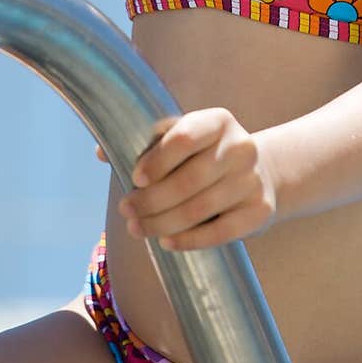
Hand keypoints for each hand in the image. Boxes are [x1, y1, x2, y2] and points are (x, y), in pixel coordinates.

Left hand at [115, 107, 277, 251]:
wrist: (260, 173)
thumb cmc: (205, 155)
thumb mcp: (181, 138)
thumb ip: (145, 142)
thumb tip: (101, 152)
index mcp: (218, 121)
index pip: (185, 137)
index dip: (157, 160)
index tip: (135, 178)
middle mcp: (241, 146)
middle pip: (188, 180)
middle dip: (150, 200)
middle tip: (126, 209)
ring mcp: (253, 180)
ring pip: (199, 209)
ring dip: (162, 223)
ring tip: (137, 228)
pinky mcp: (260, 211)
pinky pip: (219, 232)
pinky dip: (189, 240)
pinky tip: (167, 241)